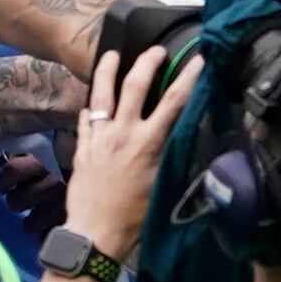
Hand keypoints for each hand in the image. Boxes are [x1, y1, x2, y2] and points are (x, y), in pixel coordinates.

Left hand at [64, 38, 202, 257]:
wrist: (95, 231)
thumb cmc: (136, 217)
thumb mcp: (164, 185)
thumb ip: (172, 157)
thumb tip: (183, 138)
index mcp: (148, 143)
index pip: (174, 101)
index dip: (188, 77)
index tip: (199, 59)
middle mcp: (122, 133)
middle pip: (135, 85)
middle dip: (147, 62)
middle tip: (156, 50)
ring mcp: (99, 136)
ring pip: (102, 92)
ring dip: (108, 70)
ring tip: (113, 54)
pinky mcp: (81, 145)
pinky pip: (86, 118)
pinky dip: (92, 108)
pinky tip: (93, 104)